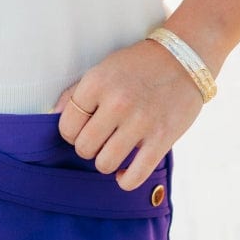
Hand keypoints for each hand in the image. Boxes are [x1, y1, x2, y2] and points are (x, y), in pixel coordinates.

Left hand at [54, 39, 203, 189]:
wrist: (184, 59)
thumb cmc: (138, 66)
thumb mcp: (103, 69)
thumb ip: (77, 93)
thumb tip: (55, 117)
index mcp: (97, 83)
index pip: (67, 126)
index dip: (72, 133)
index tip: (83, 129)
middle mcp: (117, 103)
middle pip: (83, 148)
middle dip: (89, 148)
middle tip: (101, 139)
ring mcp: (140, 122)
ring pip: (104, 164)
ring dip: (106, 162)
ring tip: (113, 151)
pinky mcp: (162, 138)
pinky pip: (134, 176)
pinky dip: (126, 180)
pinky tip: (125, 172)